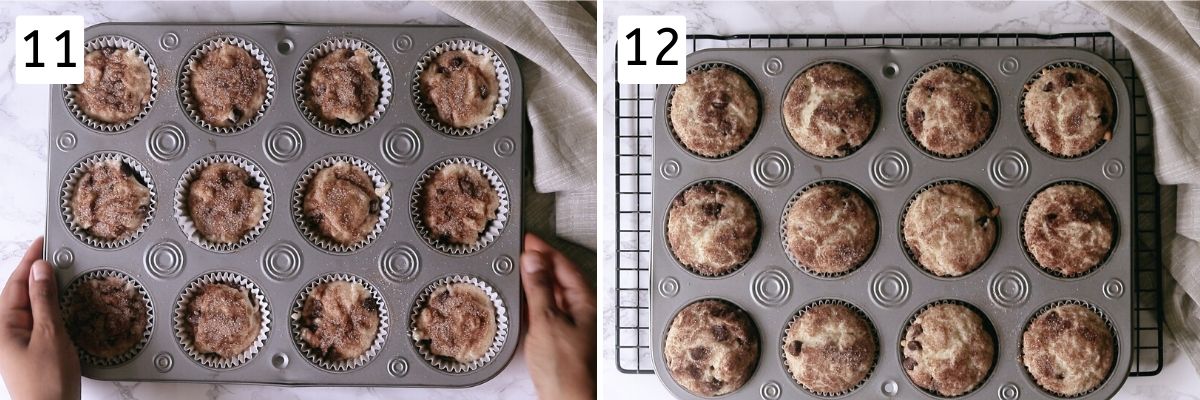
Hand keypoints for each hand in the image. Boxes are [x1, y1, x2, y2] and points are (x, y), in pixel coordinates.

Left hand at [0, 237, 79, 399]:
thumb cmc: (47, 382)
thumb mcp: (49, 335)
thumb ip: (44, 300)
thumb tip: (40, 270)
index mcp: (2, 327)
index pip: (15, 284)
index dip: (29, 261)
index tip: (41, 242)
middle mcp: (5, 333)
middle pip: (20, 293)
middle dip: (36, 272)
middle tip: (54, 253)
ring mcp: (16, 343)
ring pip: (29, 307)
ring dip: (43, 290)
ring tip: (59, 273)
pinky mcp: (30, 352)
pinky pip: (37, 321)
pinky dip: (48, 307)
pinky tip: (60, 303)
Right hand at [520, 233, 595, 399]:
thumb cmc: (565, 369)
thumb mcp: (547, 321)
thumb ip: (540, 289)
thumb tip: (533, 262)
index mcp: (586, 303)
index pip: (565, 266)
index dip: (546, 251)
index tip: (529, 241)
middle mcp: (583, 313)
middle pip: (561, 279)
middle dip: (541, 264)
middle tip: (521, 253)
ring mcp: (573, 327)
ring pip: (554, 296)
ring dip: (537, 283)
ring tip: (519, 273)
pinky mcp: (561, 340)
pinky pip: (548, 312)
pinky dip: (535, 303)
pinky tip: (524, 303)